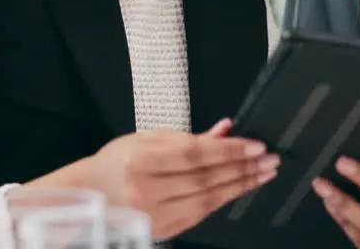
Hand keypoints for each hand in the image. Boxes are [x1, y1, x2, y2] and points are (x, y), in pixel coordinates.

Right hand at [77, 119, 279, 239]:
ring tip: (263, 173)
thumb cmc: (116, 163)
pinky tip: (240, 189)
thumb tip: (226, 129)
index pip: (195, 155)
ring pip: (208, 200)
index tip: (256, 145)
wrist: (90, 196)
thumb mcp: (148, 139)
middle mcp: (147, 190)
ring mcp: (154, 214)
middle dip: (243, 168)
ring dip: (240, 185)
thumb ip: (189, 137)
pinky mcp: (162, 230)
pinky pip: (201, 215)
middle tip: (270, 160)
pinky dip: (223, 200)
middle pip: (206, 179)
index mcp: (140, 161)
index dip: (230, 150)